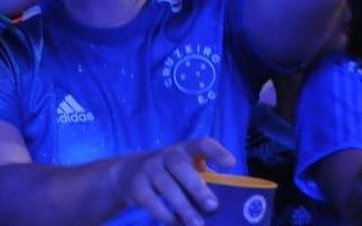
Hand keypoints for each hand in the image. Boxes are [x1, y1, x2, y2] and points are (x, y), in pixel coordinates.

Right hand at [113, 138, 234, 225]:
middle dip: (196, 186)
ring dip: (183, 206)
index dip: (216, 152)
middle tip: (212, 206)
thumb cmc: (172, 176)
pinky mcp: (137, 185)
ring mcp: (149, 169)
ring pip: (165, 185)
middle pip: (179, 166)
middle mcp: (166, 155)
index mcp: (185, 150)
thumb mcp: (187, 171)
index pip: (202, 144)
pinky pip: (151, 200)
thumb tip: (232, 206)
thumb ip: (205, 182)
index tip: (231, 163)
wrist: (129, 174)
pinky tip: (177, 223)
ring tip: (197, 224)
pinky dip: (165, 214)